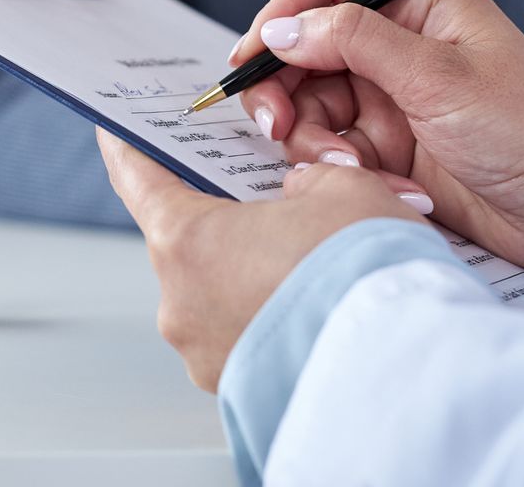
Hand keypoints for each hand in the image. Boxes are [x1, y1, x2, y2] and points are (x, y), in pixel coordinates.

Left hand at [99, 128, 420, 390]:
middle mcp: (180, 304)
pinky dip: (275, 317)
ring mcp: (206, 355)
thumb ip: (308, 178)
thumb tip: (300, 194)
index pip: (136, 178)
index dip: (129, 146)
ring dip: (256, 272)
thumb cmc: (366, 273)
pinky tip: (319, 306)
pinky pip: (248, 336)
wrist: (405, 371)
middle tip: (270, 197)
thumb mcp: (344, 186)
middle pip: (188, 239)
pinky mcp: (239, 393)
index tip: (118, 130)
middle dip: (227, 216)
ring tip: (315, 259)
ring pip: (221, 292)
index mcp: (185, 241)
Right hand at [234, 0, 523, 267]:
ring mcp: (386, 93)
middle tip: (275, 124)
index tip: (258, 53)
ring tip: (347, 167)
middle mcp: (396, 41)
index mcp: (418, 1)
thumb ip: (355, 41)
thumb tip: (281, 27)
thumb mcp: (440, 77)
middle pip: (302, 44)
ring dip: (312, 138)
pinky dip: (342, 168)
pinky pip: (330, 145)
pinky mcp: (384, 144)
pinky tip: (383, 185)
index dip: (285, 7)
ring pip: (307, 100)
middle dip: (281, 85)